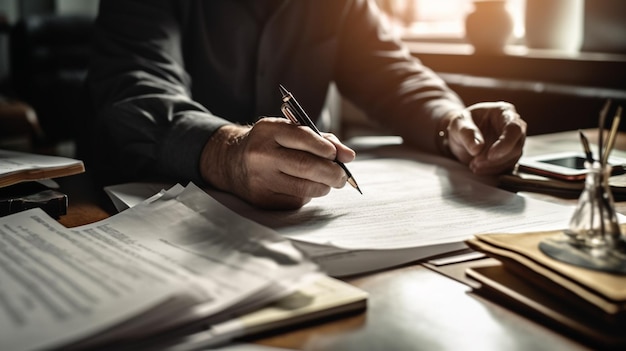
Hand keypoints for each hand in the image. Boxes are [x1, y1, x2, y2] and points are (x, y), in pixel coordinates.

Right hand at [200, 118, 354, 208]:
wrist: (231, 162)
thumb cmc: (270, 145)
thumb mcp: (288, 132)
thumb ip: (320, 140)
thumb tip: (348, 156)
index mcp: (268, 130)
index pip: (303, 138)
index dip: (326, 149)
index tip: (340, 156)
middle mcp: (261, 155)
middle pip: (307, 166)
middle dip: (333, 173)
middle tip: (342, 176)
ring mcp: (260, 179)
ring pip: (305, 188)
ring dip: (324, 186)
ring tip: (327, 182)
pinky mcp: (262, 200)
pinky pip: (296, 201)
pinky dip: (308, 196)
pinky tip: (303, 188)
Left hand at [447, 101, 525, 174]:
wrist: (460, 135)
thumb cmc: (462, 125)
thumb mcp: (458, 124)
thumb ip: (467, 133)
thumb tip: (477, 148)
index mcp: (504, 112)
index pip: (514, 128)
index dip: (505, 143)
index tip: (490, 155)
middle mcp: (513, 127)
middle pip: (516, 146)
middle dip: (497, 158)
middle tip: (476, 162)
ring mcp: (513, 142)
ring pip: (512, 158)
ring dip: (493, 166)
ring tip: (473, 165)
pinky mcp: (509, 156)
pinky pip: (506, 166)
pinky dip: (492, 170)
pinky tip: (477, 169)